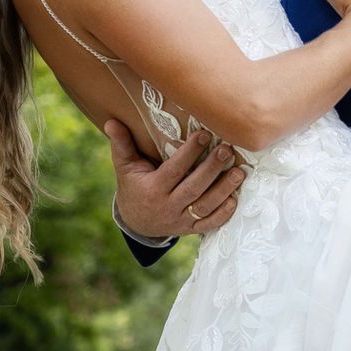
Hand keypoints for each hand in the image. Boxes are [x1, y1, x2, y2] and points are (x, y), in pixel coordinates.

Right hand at [105, 120, 244, 239]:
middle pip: (194, 188)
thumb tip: (111, 121)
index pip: (174, 170)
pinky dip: (224, 214)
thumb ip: (122, 144)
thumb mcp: (125, 166)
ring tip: (239, 172)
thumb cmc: (134, 186)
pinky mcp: (191, 229)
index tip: (205, 135)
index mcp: (153, 189)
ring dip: (224, 190)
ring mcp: (181, 220)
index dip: (190, 153)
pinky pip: (209, 225)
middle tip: (227, 150)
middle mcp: (168, 206)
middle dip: (212, 169)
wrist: (136, 221)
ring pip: (205, 207)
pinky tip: (235, 198)